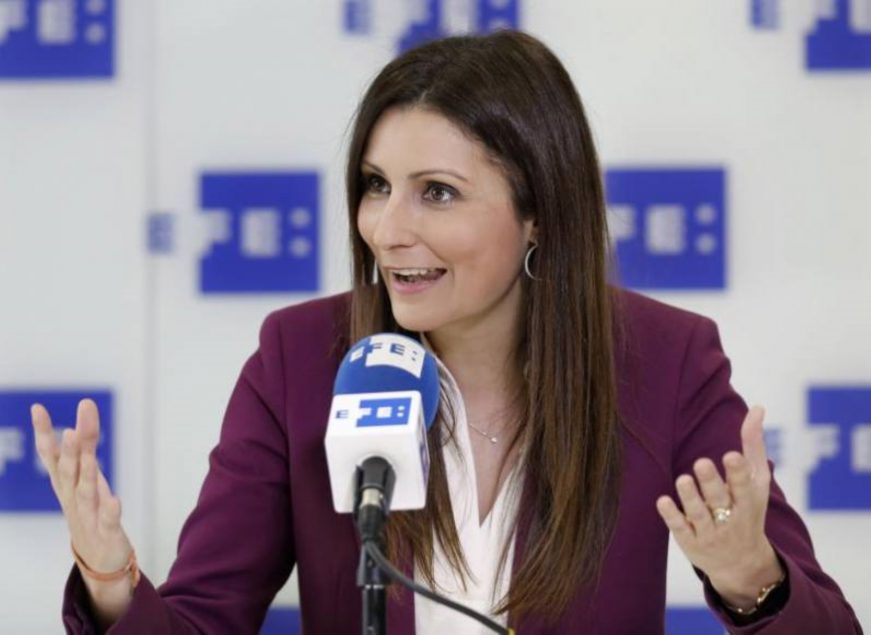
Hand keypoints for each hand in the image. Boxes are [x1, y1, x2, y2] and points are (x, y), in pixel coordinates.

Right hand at [31, 399, 134, 622]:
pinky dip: (110, 510)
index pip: (52, 456)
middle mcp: (73, 497)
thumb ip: (81, 453)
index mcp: (66, 484)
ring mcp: (88, 515)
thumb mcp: (82, 481)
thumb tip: (76, 425)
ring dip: (85, 473)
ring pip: (85, 492)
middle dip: (70, 449)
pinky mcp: (107, 532)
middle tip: (70, 429)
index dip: (44, 433)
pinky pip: (108, 520)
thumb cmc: (90, 513)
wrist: (99, 560)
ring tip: (86, 456)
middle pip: (70, 470)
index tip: (37, 408)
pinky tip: (114, 499)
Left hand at [655, 405, 783, 608]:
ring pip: (698, 514)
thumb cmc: (748, 510)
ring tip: (682, 479)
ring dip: (690, 497)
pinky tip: (662, 501)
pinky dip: (671, 516)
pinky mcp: (692, 544)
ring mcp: (711, 533)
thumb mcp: (757, 482)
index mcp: (749, 502)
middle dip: (712, 483)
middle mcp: (730, 519)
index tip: (731, 455)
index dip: (737, 472)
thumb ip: (753, 445)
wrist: (743, 564)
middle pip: (719, 500)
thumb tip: (758, 407)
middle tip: (701, 462)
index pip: (743, 486)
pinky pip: (680, 530)